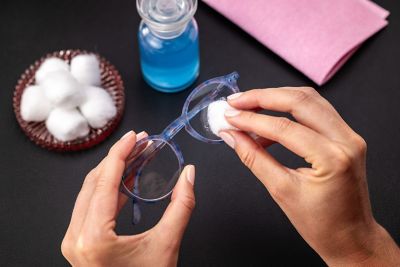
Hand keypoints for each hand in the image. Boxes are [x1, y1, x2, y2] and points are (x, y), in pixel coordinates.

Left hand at [61, 131, 195, 266]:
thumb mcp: (166, 246)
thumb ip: (182, 206)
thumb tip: (189, 175)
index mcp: (92, 237)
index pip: (105, 180)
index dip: (121, 152)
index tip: (134, 136)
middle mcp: (75, 237)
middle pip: (95, 182)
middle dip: (119, 158)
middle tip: (141, 143)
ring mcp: (74, 241)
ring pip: (90, 192)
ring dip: (114, 172)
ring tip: (136, 157)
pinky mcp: (79, 243)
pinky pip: (91, 206)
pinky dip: (110, 190)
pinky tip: (127, 181)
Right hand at [220, 88, 399, 265]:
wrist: (350, 237)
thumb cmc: (322, 224)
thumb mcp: (281, 191)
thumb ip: (253, 158)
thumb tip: (232, 136)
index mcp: (332, 158)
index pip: (284, 128)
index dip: (251, 119)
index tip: (229, 117)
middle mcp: (346, 140)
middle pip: (300, 100)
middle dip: (262, 96)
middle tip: (236, 101)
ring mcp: (349, 136)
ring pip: (309, 100)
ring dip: (275, 98)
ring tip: (248, 107)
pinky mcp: (344, 136)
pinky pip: (314, 112)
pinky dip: (288, 111)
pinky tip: (267, 125)